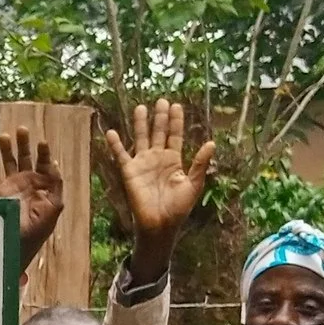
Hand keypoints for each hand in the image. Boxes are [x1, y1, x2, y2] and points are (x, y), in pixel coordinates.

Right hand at [0, 126, 64, 260]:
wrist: (20, 244)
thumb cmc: (40, 229)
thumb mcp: (55, 206)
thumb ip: (56, 185)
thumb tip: (54, 164)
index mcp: (43, 185)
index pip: (44, 164)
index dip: (43, 152)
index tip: (42, 142)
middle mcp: (28, 183)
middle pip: (26, 158)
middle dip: (24, 144)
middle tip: (22, 129)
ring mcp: (12, 187)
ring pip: (9, 163)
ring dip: (7, 150)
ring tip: (4, 136)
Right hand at [107, 100, 214, 283]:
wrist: (160, 224)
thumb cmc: (178, 208)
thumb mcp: (194, 184)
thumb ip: (200, 163)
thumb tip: (212, 143)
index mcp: (174, 161)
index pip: (175, 136)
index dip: (176, 121)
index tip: (176, 105)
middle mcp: (158, 159)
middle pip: (158, 132)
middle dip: (160, 117)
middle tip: (161, 100)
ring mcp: (143, 164)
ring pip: (141, 138)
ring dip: (141, 124)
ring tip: (140, 108)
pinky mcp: (129, 172)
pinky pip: (121, 155)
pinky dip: (115, 144)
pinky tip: (111, 132)